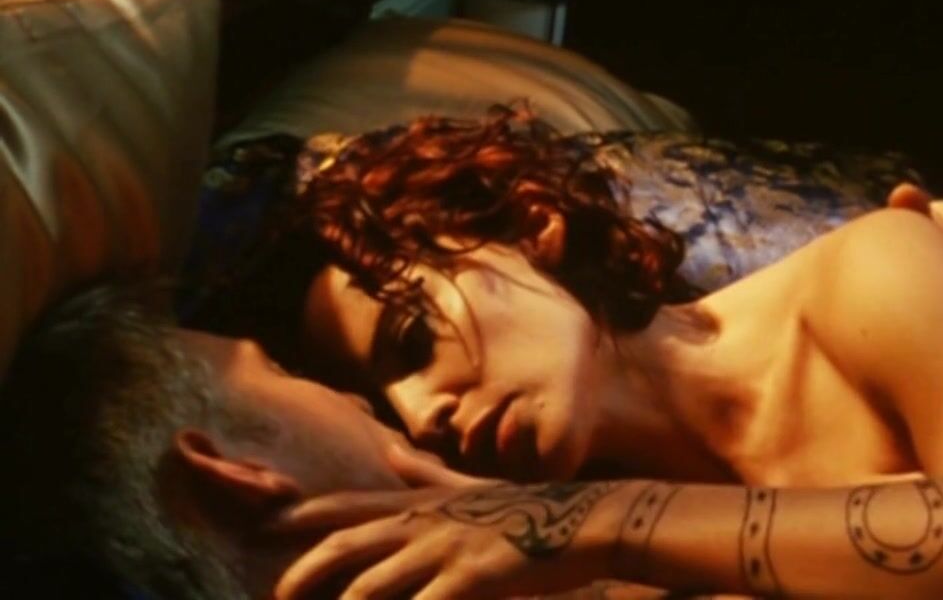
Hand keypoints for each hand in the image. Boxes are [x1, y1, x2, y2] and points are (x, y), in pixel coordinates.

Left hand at [272, 474, 620, 598]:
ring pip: (369, 587)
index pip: (349, 504)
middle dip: (303, 572)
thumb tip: (388, 450)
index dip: (304, 514)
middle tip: (277, 595)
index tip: (264, 522)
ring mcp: (445, 550)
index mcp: (421, 503)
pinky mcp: (469, 580)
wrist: (585, 519)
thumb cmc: (528, 508)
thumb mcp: (469, 486)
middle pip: (346, 545)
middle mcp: (424, 523)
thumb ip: (424, 474)